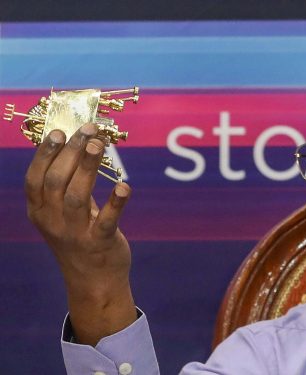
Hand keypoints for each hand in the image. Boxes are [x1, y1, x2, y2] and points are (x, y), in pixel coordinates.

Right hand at [25, 123, 135, 344]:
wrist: (94, 282)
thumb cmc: (79, 240)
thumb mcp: (61, 216)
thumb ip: (63, 187)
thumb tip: (74, 146)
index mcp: (40, 212)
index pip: (35, 179)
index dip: (45, 154)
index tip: (59, 131)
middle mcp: (53, 222)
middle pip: (57, 181)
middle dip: (72, 152)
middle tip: (88, 130)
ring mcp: (76, 233)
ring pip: (77, 196)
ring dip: (88, 168)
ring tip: (99, 145)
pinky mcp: (100, 243)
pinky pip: (107, 220)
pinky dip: (116, 203)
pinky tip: (124, 186)